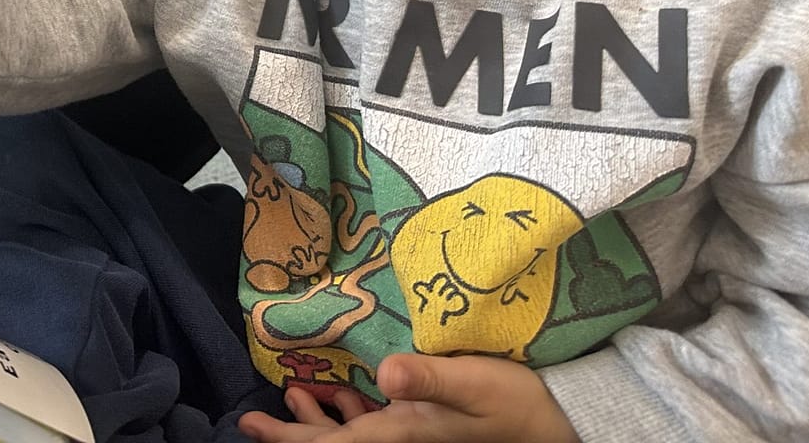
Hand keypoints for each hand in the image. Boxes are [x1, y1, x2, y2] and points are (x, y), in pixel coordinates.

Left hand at [250, 355, 574, 442]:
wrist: (558, 421)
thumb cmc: (516, 402)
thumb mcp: (473, 383)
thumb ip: (427, 377)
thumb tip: (383, 373)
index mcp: (401, 434)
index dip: (288, 439)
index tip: (251, 424)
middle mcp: (399, 438)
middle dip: (292, 432)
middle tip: (254, 418)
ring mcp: (410, 432)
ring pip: (350, 435)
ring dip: (318, 421)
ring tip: (295, 395)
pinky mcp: (422, 421)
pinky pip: (373, 424)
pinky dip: (348, 410)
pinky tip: (340, 392)